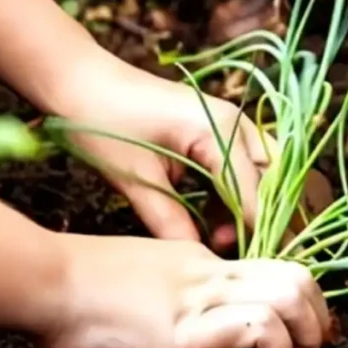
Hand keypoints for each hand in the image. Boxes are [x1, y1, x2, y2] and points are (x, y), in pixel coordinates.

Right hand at [41, 234, 330, 347]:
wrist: (46, 281)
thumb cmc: (80, 285)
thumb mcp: (146, 278)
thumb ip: (180, 290)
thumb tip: (201, 318)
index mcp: (203, 261)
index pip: (276, 270)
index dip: (303, 304)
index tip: (301, 336)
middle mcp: (212, 273)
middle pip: (299, 277)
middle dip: (317, 320)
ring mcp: (201, 298)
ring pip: (291, 296)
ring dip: (302, 338)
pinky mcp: (186, 330)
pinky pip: (254, 327)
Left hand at [54, 54, 276, 251]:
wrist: (78, 80)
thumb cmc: (102, 121)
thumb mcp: (135, 178)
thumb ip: (169, 222)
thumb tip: (197, 262)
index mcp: (220, 130)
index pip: (253, 192)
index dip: (252, 232)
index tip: (243, 267)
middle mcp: (235, 124)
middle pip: (268, 180)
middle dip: (258, 218)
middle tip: (236, 254)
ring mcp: (228, 124)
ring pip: (258, 174)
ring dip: (246, 208)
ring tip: (221, 240)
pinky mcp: (214, 130)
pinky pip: (238, 167)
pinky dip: (231, 196)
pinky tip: (213, 222)